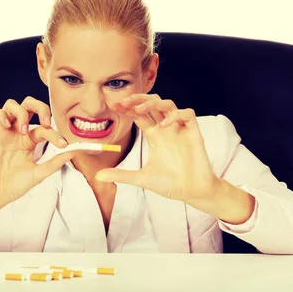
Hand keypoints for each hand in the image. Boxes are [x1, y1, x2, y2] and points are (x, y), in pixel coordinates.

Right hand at [0, 97, 72, 211]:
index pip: (44, 127)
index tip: (63, 144)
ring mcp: (0, 132)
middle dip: (39, 107)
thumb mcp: (38, 174)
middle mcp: (15, 133)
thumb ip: (55, 162)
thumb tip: (72, 151)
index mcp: (28, 141)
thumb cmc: (13, 186)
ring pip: (9, 105)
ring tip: (23, 129)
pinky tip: (6, 126)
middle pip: (27, 105)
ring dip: (20, 111)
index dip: (55, 132)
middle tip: (45, 122)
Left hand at [95, 94, 218, 203]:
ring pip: (169, 104)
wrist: (192, 193)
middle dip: (139, 99)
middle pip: (153, 104)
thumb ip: (121, 175)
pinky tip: (164, 125)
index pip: (139, 115)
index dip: (127, 108)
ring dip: (154, 103)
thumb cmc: (171, 184)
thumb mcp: (142, 179)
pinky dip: (176, 115)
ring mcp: (180, 130)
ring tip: (140, 109)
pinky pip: (187, 114)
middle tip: (124, 102)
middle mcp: (166, 129)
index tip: (114, 105)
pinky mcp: (193, 133)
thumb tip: (98, 176)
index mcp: (155, 136)